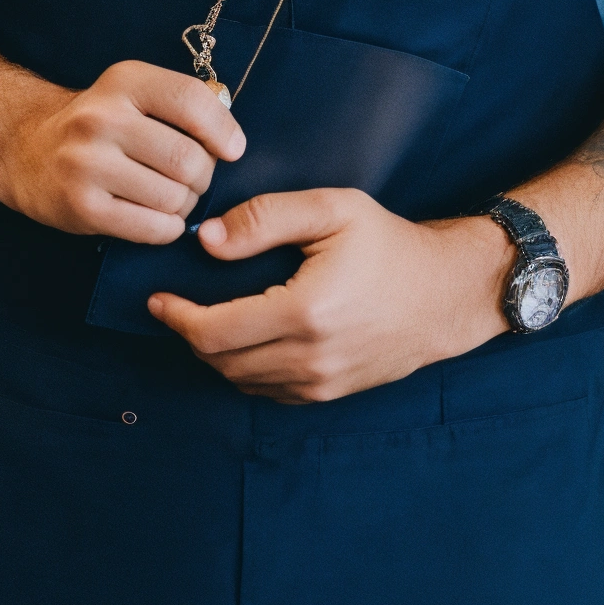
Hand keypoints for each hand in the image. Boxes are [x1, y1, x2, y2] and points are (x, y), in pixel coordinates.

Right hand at [0, 59, 244, 243]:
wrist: (27, 150)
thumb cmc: (100, 126)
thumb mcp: (133, 94)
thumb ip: (181, 104)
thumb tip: (232, 138)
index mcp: (124, 82)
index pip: (191, 100)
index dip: (223, 130)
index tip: (232, 149)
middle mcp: (102, 118)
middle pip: (188, 158)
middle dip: (203, 177)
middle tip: (192, 180)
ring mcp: (88, 164)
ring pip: (173, 198)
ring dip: (184, 206)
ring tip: (169, 197)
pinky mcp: (81, 206)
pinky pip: (151, 228)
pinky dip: (166, 229)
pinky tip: (156, 218)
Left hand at [148, 189, 510, 401]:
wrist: (446, 293)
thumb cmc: (389, 244)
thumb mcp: (332, 210)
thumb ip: (266, 219)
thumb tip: (206, 240)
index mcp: (304, 313)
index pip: (214, 332)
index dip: (176, 317)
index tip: (156, 299)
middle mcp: (310, 359)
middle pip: (220, 362)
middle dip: (190, 334)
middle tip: (176, 305)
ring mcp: (321, 384)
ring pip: (242, 381)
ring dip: (215, 354)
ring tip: (206, 318)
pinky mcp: (330, 394)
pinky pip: (269, 391)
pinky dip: (245, 370)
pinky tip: (246, 338)